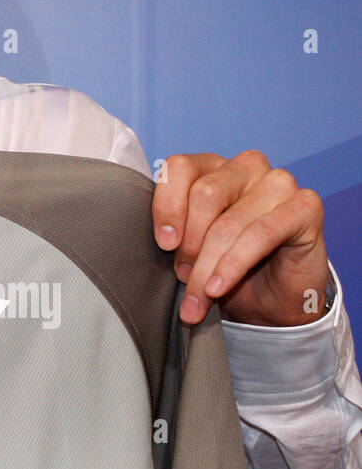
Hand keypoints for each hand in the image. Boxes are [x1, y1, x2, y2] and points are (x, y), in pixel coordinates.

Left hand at [152, 151, 328, 326]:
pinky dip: (233, 265)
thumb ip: (175, 231)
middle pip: (204, 194)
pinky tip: (218, 287)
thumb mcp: (191, 246)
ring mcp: (279, 183)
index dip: (167, 206)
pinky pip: (261, 235)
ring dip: (208, 265)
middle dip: (189, 243)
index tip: (164, 244)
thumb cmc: (228, 266)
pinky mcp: (305, 206)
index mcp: (213, 167)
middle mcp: (246, 167)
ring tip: (200, 295)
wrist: (273, 302)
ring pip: (229, 221)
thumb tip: (163, 239)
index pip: (179, 168)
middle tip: (184, 275)